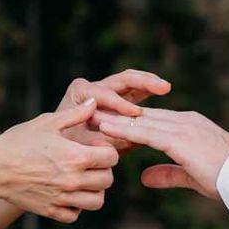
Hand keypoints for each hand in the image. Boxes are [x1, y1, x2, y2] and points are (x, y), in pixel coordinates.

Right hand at [0, 100, 119, 222]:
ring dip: (94, 190)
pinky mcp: (50, 210)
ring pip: (96, 201)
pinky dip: (76, 206)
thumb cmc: (17, 142)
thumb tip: (93, 102)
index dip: (106, 150)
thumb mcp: (46, 122)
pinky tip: (67, 193)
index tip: (94, 146)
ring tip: (82, 180)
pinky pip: (75, 214)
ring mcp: (62, 198)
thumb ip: (74, 114)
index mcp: (75, 156)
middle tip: (90, 163)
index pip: (111, 158)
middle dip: (103, 170)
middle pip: (107, 180)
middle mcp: (72, 180)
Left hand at [56, 71, 171, 151]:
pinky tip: (163, 92)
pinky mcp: (117, 99)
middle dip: (142, 82)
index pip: (104, 95)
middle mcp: (92, 87)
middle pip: (121, 80)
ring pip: (130, 81)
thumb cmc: (69, 148)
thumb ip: (102, 142)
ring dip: (148, 82)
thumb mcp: (82, 146)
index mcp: (79, 93)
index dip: (120, 104)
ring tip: (165, 87)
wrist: (63, 149)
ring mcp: (105, 91)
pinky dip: (148, 90)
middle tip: (162, 88)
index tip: (136, 114)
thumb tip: (125, 141)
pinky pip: (135, 91)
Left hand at [98, 109, 228, 199]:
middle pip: (142, 116)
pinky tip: (105, 129)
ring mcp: (183, 128)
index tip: (105, 122)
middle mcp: (185, 121)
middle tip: (90, 113)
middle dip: (116, 115)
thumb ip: (167, 174)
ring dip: (113, 119)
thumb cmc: (228, 180)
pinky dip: (123, 130)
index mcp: (189, 127)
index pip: (151, 121)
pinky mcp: (181, 140)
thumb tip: (144, 177)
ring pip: (140, 121)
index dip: (127, 121)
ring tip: (89, 117)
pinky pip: (145, 133)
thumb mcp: (191, 176)